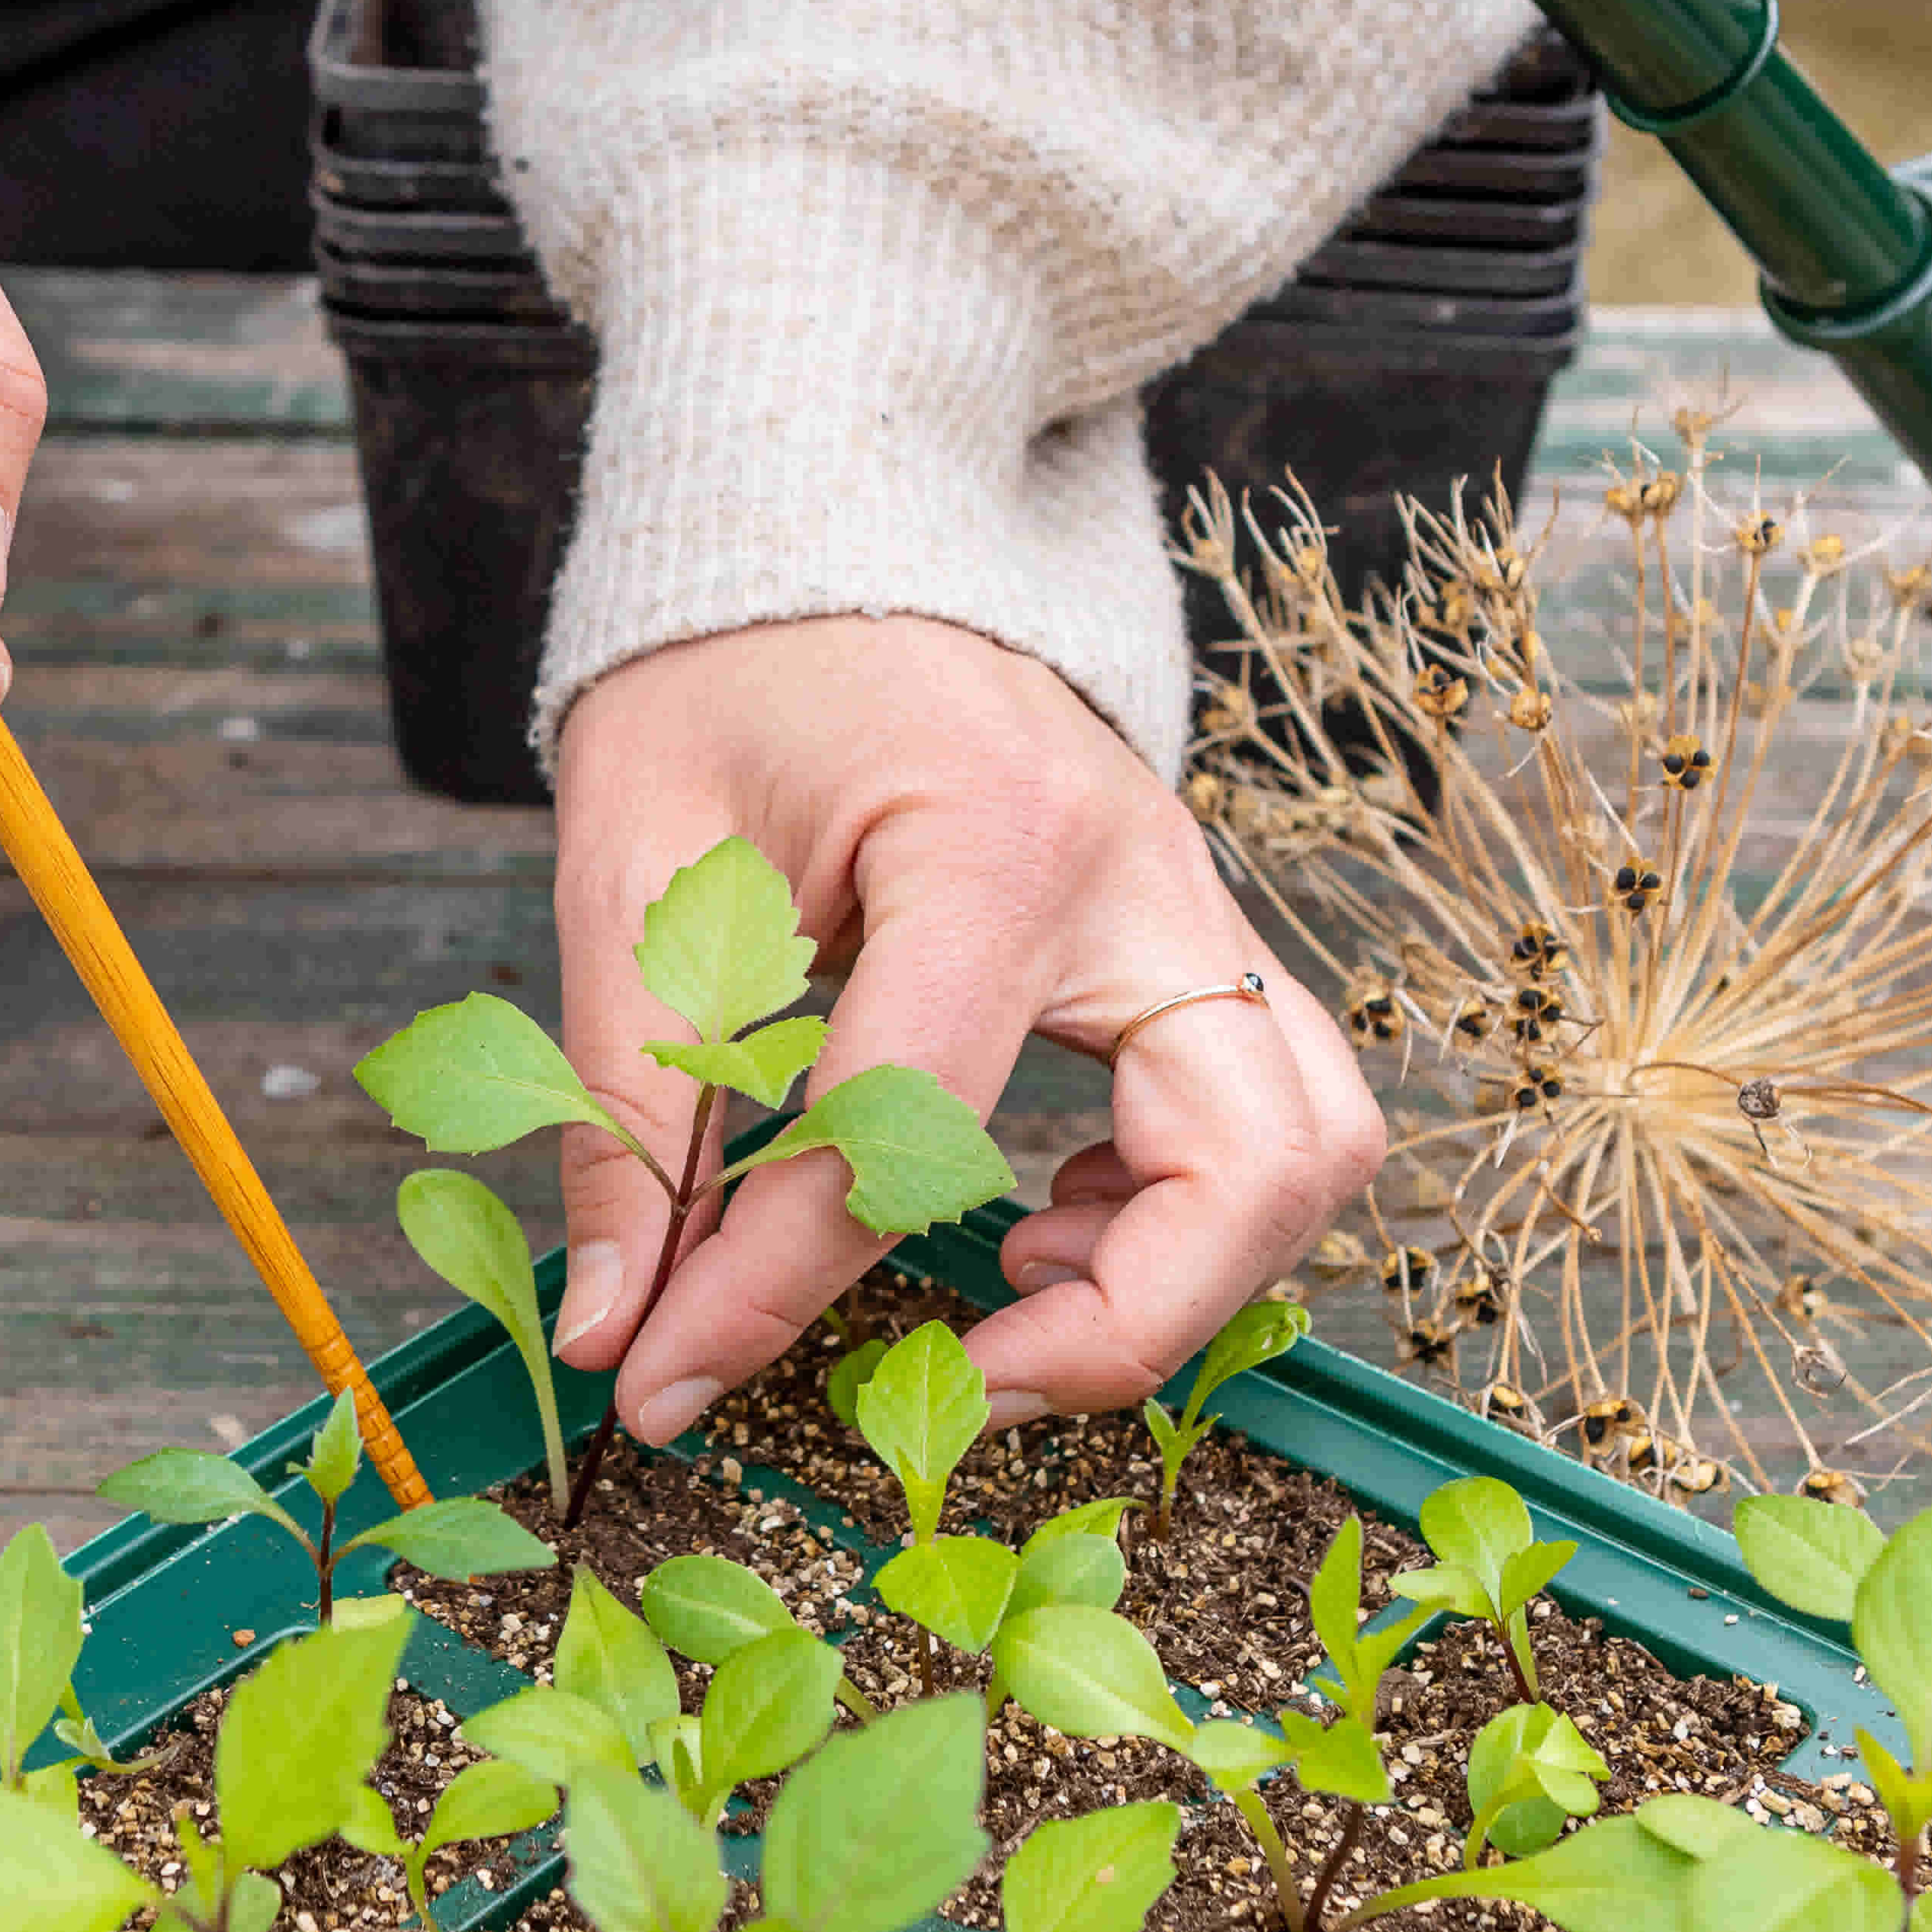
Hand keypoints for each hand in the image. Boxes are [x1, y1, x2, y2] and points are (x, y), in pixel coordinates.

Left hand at [544, 615, 1380, 1447]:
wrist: (830, 540)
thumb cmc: (728, 676)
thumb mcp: (634, 871)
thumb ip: (633, 1105)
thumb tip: (623, 1328)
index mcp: (990, 844)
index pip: (909, 1132)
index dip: (775, 1294)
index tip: (673, 1387)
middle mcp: (1140, 878)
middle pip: (1247, 1164)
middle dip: (1114, 1333)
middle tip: (947, 1391)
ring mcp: (1193, 904)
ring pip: (1308, 1147)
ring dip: (1187, 1273)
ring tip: (1006, 1296)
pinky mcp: (1192, 940)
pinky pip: (1272, 1113)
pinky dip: (1188, 1214)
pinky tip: (1033, 1223)